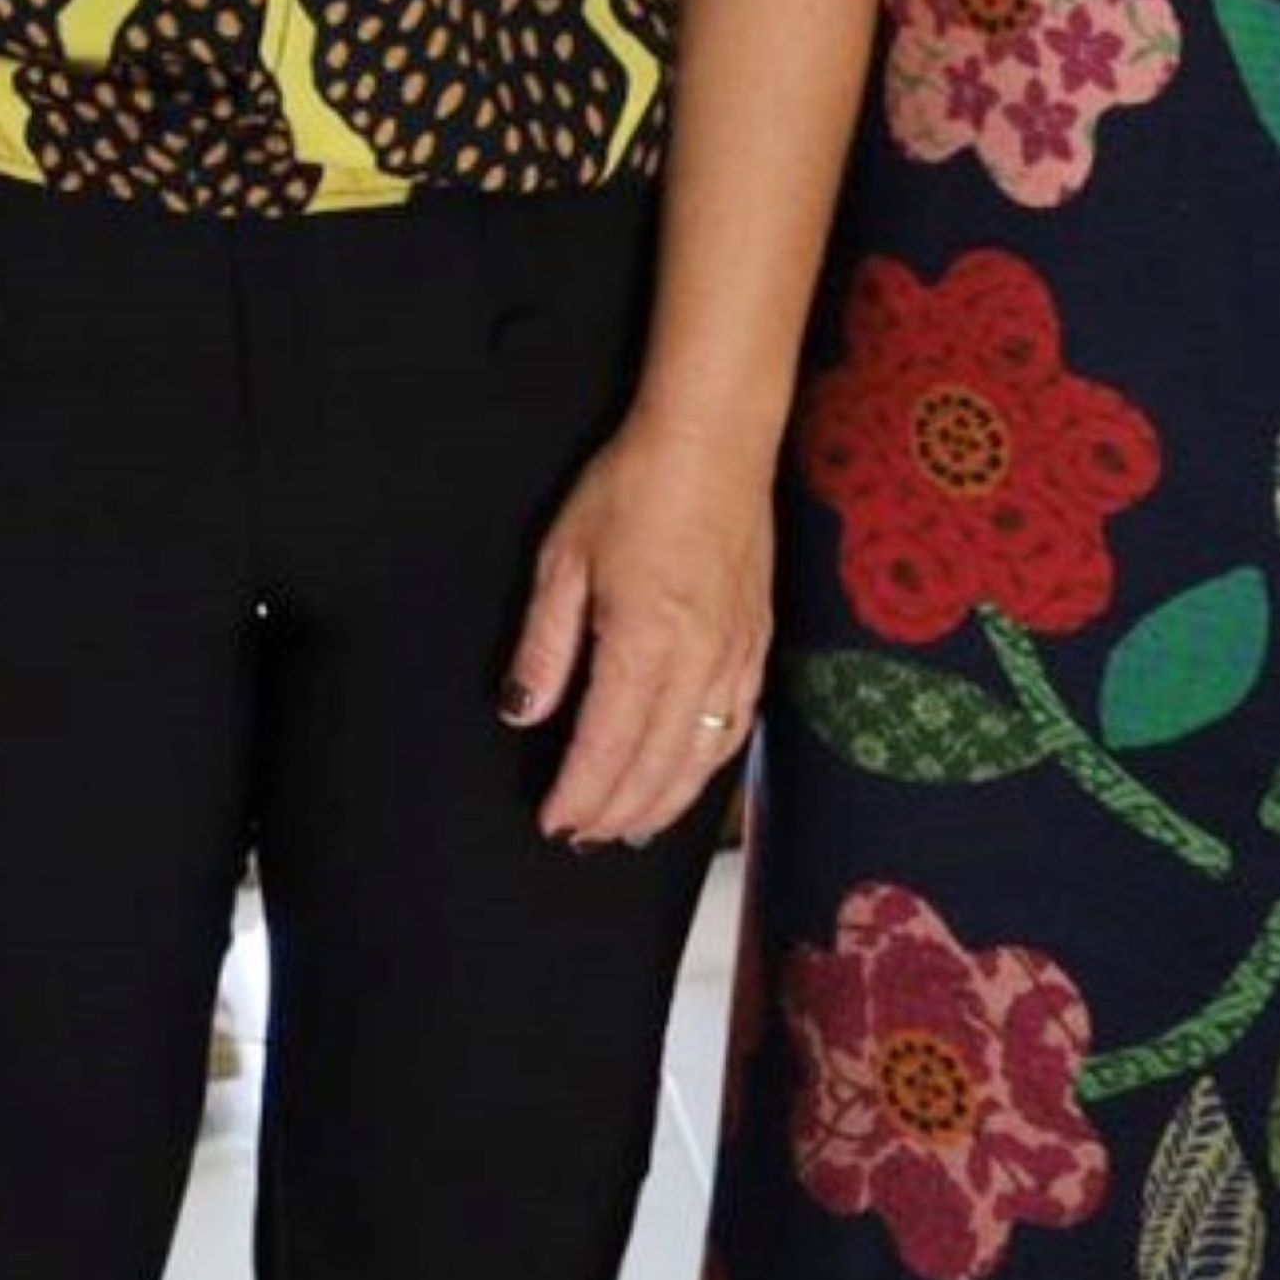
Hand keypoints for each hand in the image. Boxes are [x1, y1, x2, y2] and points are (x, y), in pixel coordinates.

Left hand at [502, 408, 772, 846]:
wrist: (715, 441)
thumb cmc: (632, 487)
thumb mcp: (564, 557)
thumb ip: (545, 645)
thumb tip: (520, 712)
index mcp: (646, 640)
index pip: (609, 744)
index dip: (580, 792)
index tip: (553, 822)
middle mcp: (700, 660)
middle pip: (658, 765)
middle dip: (617, 812)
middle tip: (582, 838)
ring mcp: (738, 655)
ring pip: (704, 758)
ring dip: (665, 804)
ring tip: (628, 829)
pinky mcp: (759, 643)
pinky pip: (737, 727)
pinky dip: (709, 767)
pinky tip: (688, 780)